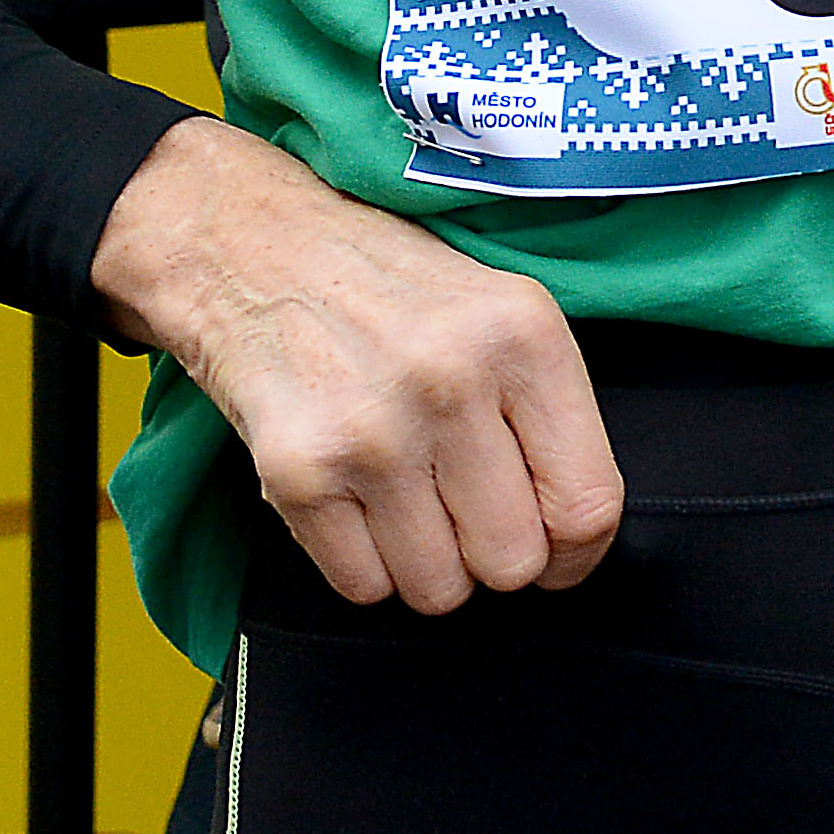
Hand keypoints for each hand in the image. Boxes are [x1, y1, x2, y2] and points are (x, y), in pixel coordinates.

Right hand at [88, 114, 618, 614]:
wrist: (247, 244)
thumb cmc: (383, 285)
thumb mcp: (496, 308)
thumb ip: (549, 410)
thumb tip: (573, 537)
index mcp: (523, 333)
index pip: (586, 504)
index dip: (576, 555)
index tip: (556, 557)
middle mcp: (452, 379)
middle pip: (513, 561)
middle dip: (490, 555)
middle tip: (462, 513)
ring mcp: (372, 430)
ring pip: (439, 589)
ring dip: (425, 564)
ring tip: (403, 498)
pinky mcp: (298, 470)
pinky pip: (362, 587)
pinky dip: (361, 564)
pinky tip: (353, 499)